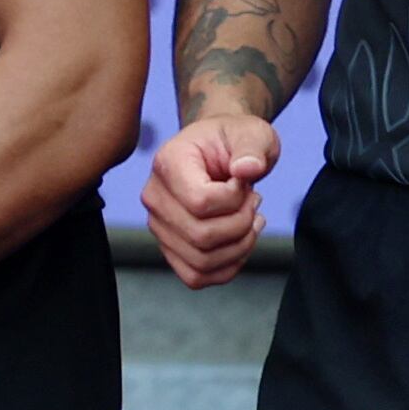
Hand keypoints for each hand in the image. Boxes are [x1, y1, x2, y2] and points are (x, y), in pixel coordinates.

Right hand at [142, 114, 275, 285]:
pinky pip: (195, 276)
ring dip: (239, 247)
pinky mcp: (169, 246)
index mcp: (167, 163)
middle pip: (201, 236)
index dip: (234, 199)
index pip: (200, 202)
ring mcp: (159, 225)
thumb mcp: (251, 133)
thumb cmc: (233, 140)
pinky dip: (226, 267)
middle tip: (253, 202)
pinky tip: (241, 241)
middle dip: (242, 224)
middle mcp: (154, 197)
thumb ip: (251, 147)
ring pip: (200, 261)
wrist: (219, 150)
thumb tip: (247, 169)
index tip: (243, 181)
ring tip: (251, 220)